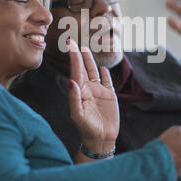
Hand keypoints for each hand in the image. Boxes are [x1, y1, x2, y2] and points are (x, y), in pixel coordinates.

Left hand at [67, 39, 118, 153]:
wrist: (101, 139)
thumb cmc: (87, 129)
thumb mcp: (78, 115)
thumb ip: (74, 98)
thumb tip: (71, 81)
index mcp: (79, 91)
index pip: (76, 71)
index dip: (73, 57)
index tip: (70, 44)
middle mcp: (88, 89)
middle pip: (83, 68)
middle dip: (78, 55)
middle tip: (73, 41)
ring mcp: (99, 92)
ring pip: (94, 72)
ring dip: (90, 61)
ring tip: (86, 48)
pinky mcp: (109, 96)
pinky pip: (107, 81)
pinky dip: (105, 73)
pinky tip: (103, 67)